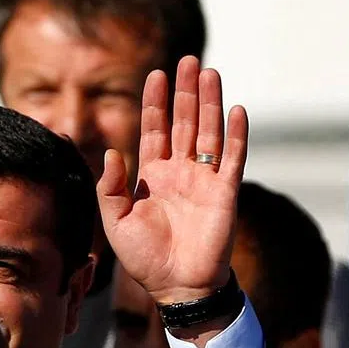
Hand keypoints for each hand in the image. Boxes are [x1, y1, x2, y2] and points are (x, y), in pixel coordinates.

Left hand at [97, 56, 247, 305]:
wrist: (176, 286)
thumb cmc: (144, 258)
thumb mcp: (115, 221)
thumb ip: (110, 187)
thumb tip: (113, 152)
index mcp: (152, 176)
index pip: (155, 130)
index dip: (155, 103)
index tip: (155, 74)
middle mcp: (179, 172)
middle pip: (184, 123)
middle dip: (185, 92)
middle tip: (188, 61)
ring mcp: (204, 180)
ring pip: (209, 132)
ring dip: (210, 103)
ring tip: (210, 73)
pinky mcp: (225, 193)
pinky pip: (233, 158)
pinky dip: (237, 134)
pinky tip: (237, 110)